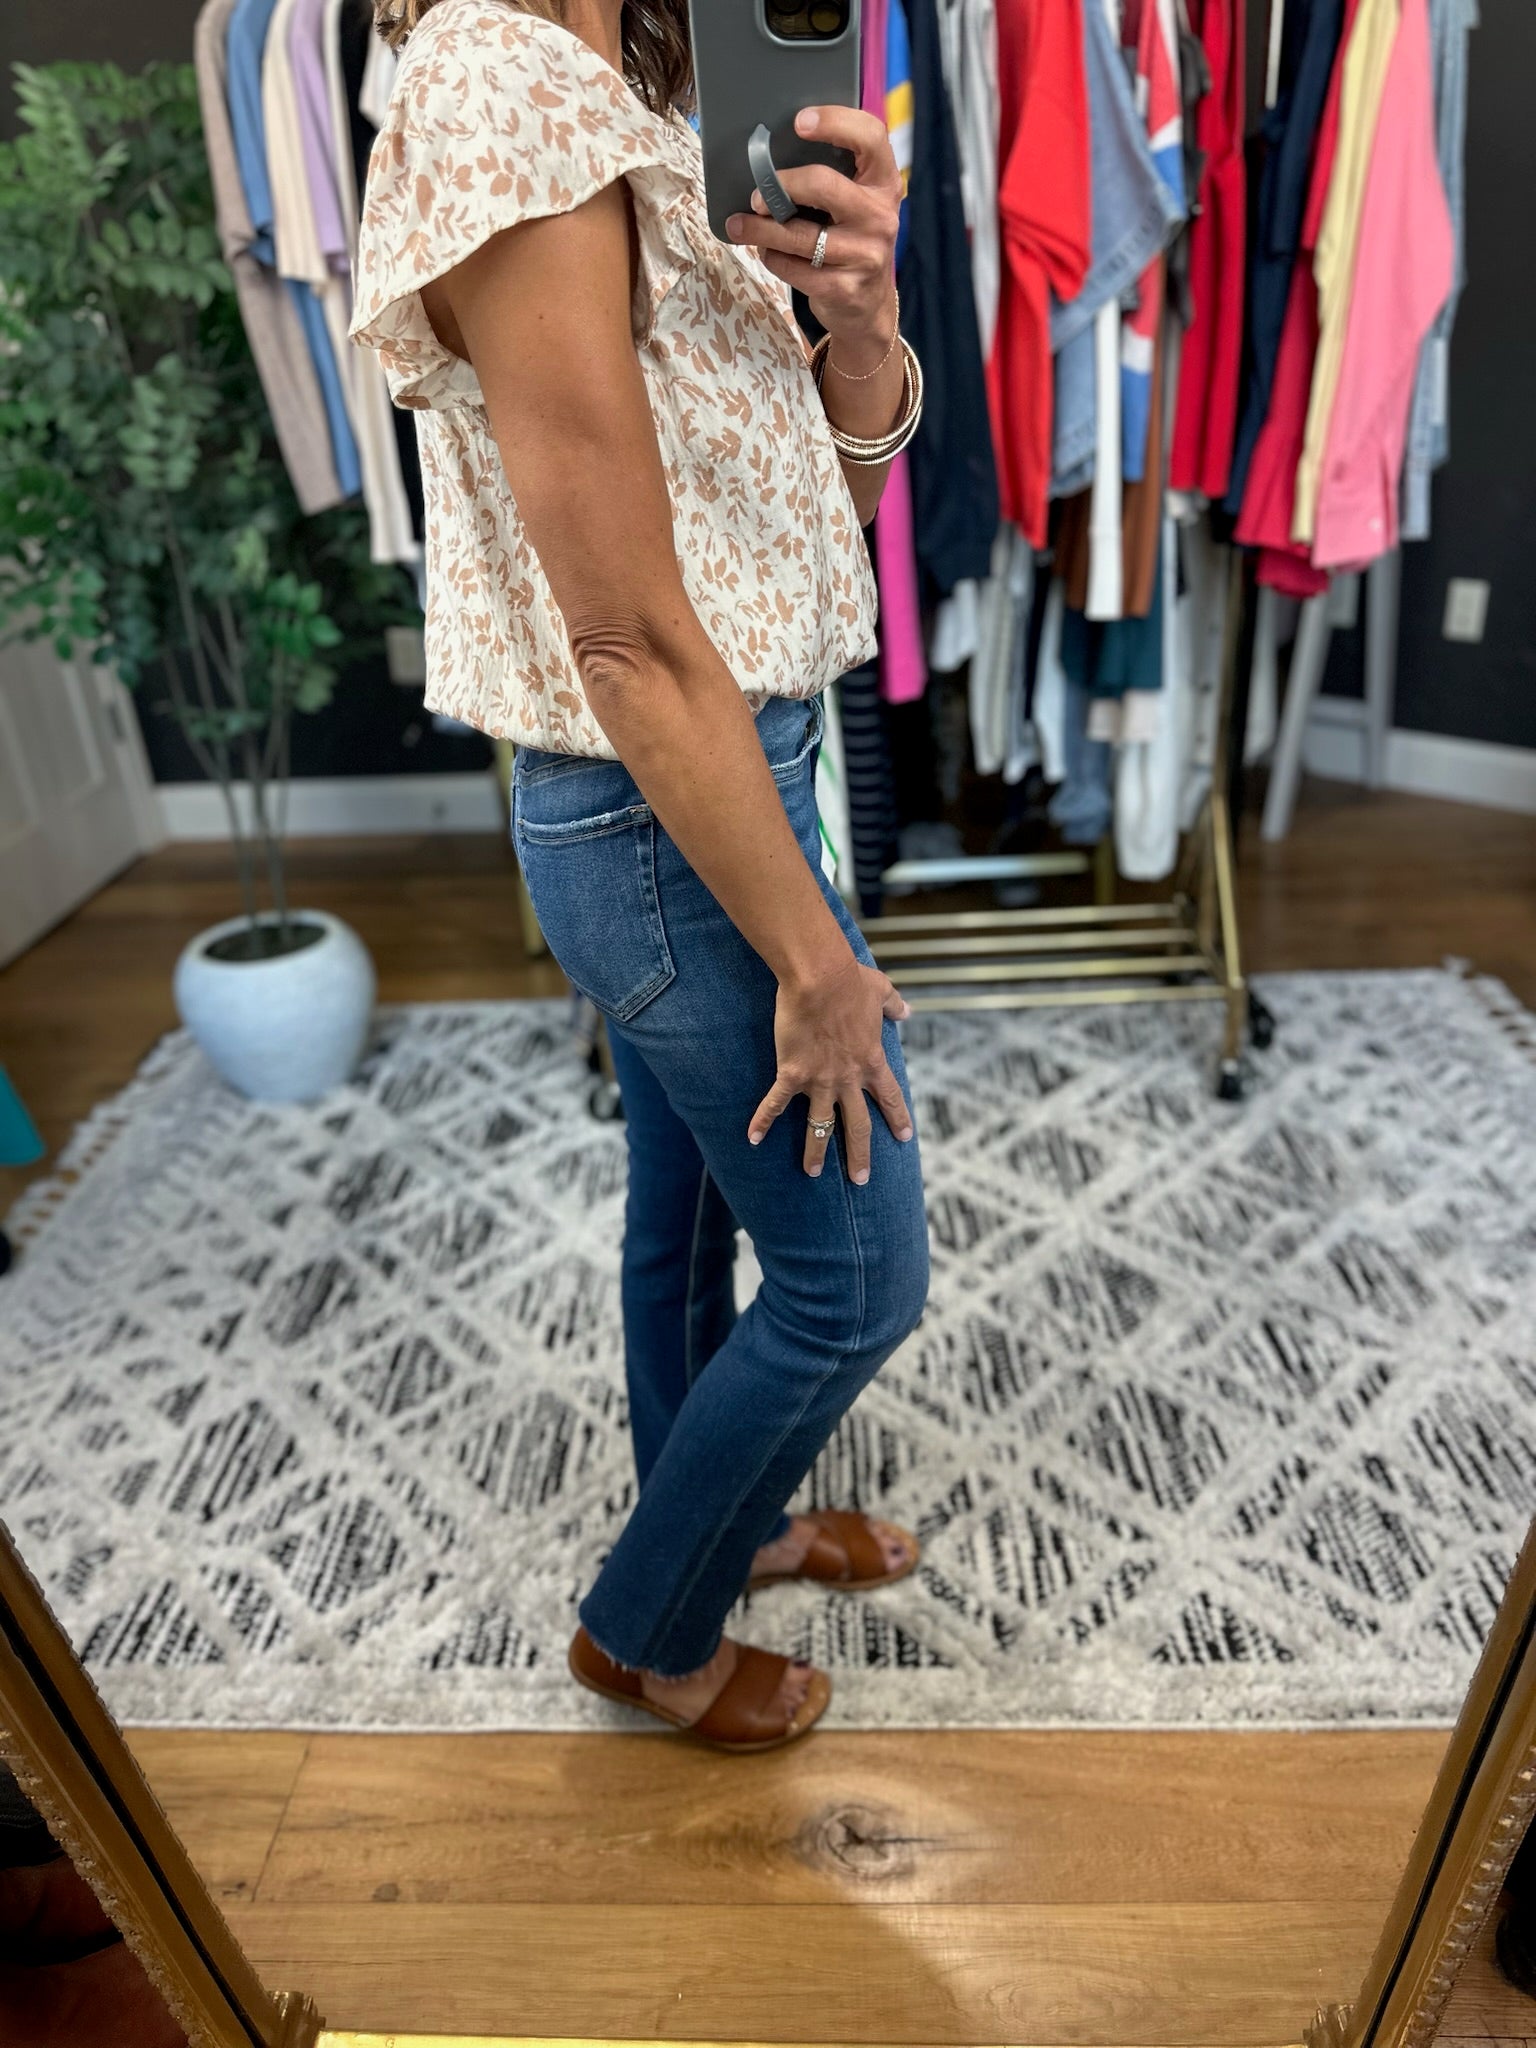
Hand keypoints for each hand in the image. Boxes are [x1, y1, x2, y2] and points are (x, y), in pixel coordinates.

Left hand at [725, 105, 900, 369]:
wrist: (869, 306)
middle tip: (756, 196)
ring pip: (798, 235)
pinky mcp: (843, 288)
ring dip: (761, 230)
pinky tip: (768, 253)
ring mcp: (864, 255)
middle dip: (780, 186)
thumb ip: (834, 177)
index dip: (836, 122)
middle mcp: (880, 216)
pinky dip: (772, 259)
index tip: (799, 122)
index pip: (871, 137)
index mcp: (885, 183)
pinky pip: (793, 268)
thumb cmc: (853, 240)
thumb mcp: (858, 204)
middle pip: (823, 184)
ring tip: (739, 225)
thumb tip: (770, 156)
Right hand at [748, 951, 914, 1182]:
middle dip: (860, 1155)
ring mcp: (820, 1080)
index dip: (898, 1118)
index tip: (905, 1138)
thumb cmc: (850, 980)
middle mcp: (849, 1078)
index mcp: (872, 1061)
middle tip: (861, 1179)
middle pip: (858, 1126)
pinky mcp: (792, 1074)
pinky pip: (776, 1104)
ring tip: (812, 1172)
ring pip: (820, 1126)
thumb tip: (907, 1011)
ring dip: (815, 1151)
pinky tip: (752, 1139)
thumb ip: (895, 1005)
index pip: (890, 1098)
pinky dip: (762, 1121)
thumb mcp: (881, 990)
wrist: (820, 978)